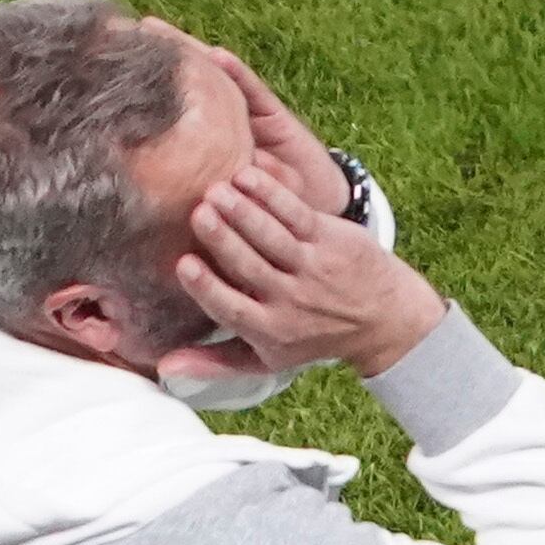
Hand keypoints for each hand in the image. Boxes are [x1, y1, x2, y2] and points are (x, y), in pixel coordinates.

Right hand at [166, 151, 446, 383]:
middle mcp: (291, 299)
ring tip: (216, 189)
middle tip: (198, 212)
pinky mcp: (329, 237)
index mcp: (269, 330)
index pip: (232, 309)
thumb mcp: (266, 359)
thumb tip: (163, 367)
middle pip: (250, 266)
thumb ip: (214, 362)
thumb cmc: (310, 336)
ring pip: (272, 235)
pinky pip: (295, 212)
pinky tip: (247, 176)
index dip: (207, 287)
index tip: (183, 264)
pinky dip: (271, 194)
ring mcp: (312, 266)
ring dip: (243, 211)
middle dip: (223, 239)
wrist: (381, 318)